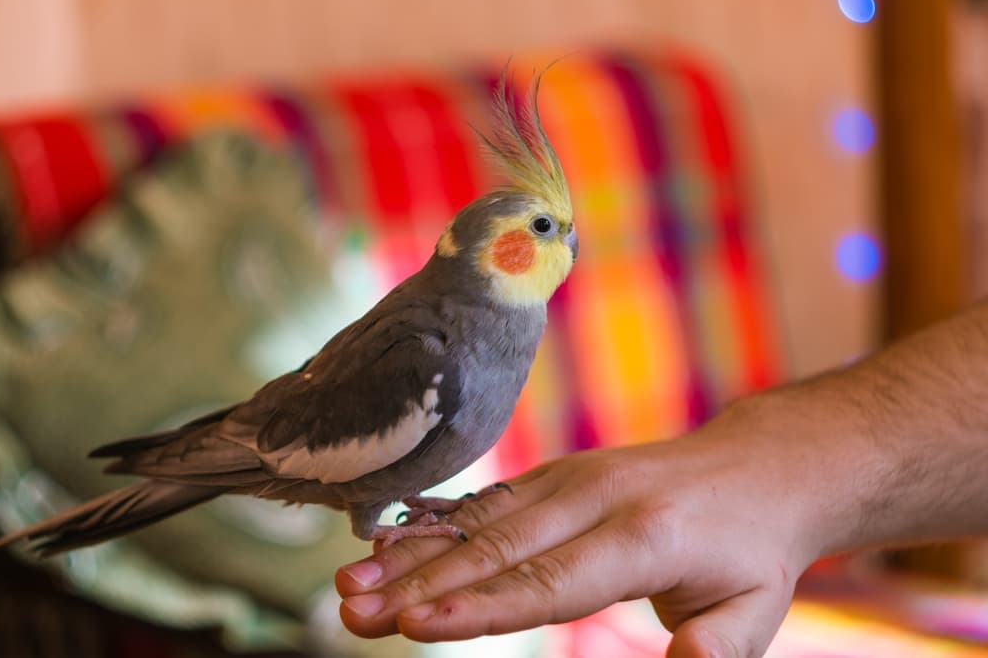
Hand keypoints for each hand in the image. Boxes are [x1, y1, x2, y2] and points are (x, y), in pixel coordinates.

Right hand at [336, 396, 826, 656]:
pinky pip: (486, 501)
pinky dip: (434, 525)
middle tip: (354, 610)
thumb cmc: (751, 551)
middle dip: (420, 583)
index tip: (417, 625)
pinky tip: (386, 544)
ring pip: (478, 519)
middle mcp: (596, 497)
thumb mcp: (755, 608)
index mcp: (645, 537)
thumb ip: (718, 645)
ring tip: (352, 582)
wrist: (754, 468)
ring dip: (411, 553)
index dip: (481, 606)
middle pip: (496, 547)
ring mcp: (571, 479)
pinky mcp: (555, 475)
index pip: (550, 581)